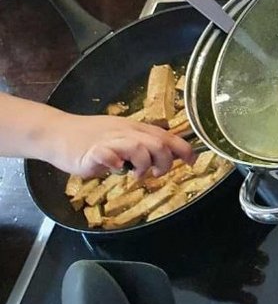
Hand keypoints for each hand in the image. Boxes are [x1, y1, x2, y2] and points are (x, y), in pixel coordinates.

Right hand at [46, 114, 194, 178]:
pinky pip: (109, 154)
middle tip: (155, 173)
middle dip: (165, 162)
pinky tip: (115, 168)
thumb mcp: (122, 137)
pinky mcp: (93, 151)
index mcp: (136, 129)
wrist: (58, 133)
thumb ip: (142, 145)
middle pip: (159, 144)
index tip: (192, 162)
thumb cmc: (91, 137)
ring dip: (144, 165)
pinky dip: (116, 163)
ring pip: (140, 148)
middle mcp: (127, 132)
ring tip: (136, 174)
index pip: (167, 137)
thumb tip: (166, 157)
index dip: (184, 150)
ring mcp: (110, 140)